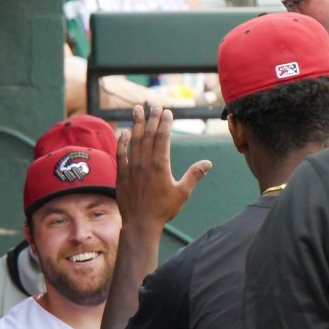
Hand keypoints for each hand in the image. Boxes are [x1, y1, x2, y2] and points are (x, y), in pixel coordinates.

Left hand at [116, 105, 210, 231]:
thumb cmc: (163, 210)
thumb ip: (194, 175)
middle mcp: (144, 162)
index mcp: (160, 165)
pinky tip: (123, 132)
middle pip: (148, 134)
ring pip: (133, 140)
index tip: (166, 112)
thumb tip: (208, 163)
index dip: (165, 123)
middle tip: (154, 105)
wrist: (140, 224)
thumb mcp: (182, 193)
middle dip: (151, 118)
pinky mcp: (121, 174)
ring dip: (135, 123)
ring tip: (137, 109)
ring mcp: (131, 167)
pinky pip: (120, 153)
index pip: (163, 137)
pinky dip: (121, 141)